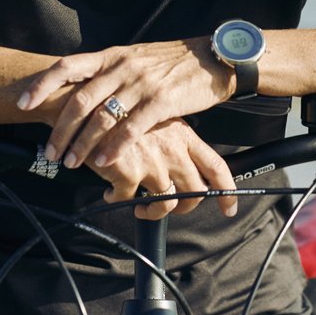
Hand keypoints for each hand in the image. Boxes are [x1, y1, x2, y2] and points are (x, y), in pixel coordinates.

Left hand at [16, 37, 230, 176]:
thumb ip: (109, 72)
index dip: (42, 84)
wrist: (212, 57)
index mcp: (112, 56)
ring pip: (102, 117)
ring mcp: (141, 83)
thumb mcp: (135, 57)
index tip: (23, 103)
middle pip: (80, 100)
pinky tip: (105, 162)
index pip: (68, 66)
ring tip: (71, 163)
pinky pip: (131, 128)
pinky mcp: (162, 101)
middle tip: (50, 152)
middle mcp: (122, 67)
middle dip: (61, 130)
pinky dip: (114, 147)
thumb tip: (80, 88)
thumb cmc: (172, 62)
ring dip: (83, 144)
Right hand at [94, 117, 237, 218]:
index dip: (226, 191)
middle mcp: (172, 149)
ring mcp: (152, 161)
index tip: (229, 208)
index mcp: (183, 135)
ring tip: (139, 207)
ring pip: (165, 203)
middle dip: (184, 208)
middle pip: (194, 192)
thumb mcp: (155, 118)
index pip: (216, 166)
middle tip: (169, 208)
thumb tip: (179, 164)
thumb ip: (170, 141)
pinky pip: (128, 201)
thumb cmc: (120, 110)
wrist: (86, 102)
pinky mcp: (128, 172)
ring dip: (152, 212)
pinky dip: (118, 200)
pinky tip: (111, 192)